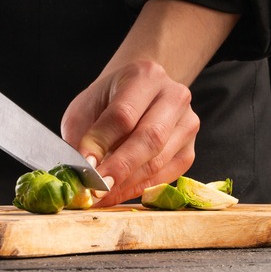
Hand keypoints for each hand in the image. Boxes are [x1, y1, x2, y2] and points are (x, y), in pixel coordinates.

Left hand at [61, 60, 198, 205]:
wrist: (137, 94)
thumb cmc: (108, 101)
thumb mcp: (87, 108)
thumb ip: (83, 137)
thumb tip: (81, 172)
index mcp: (145, 76)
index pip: (123, 115)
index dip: (102, 143)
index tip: (84, 166)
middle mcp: (173, 96)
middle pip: (150, 138)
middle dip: (120, 168)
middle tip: (96, 189)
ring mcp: (187, 123)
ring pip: (159, 160)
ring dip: (127, 183)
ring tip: (101, 195)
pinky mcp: (189, 150)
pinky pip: (166, 175)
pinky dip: (139, 188)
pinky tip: (118, 193)